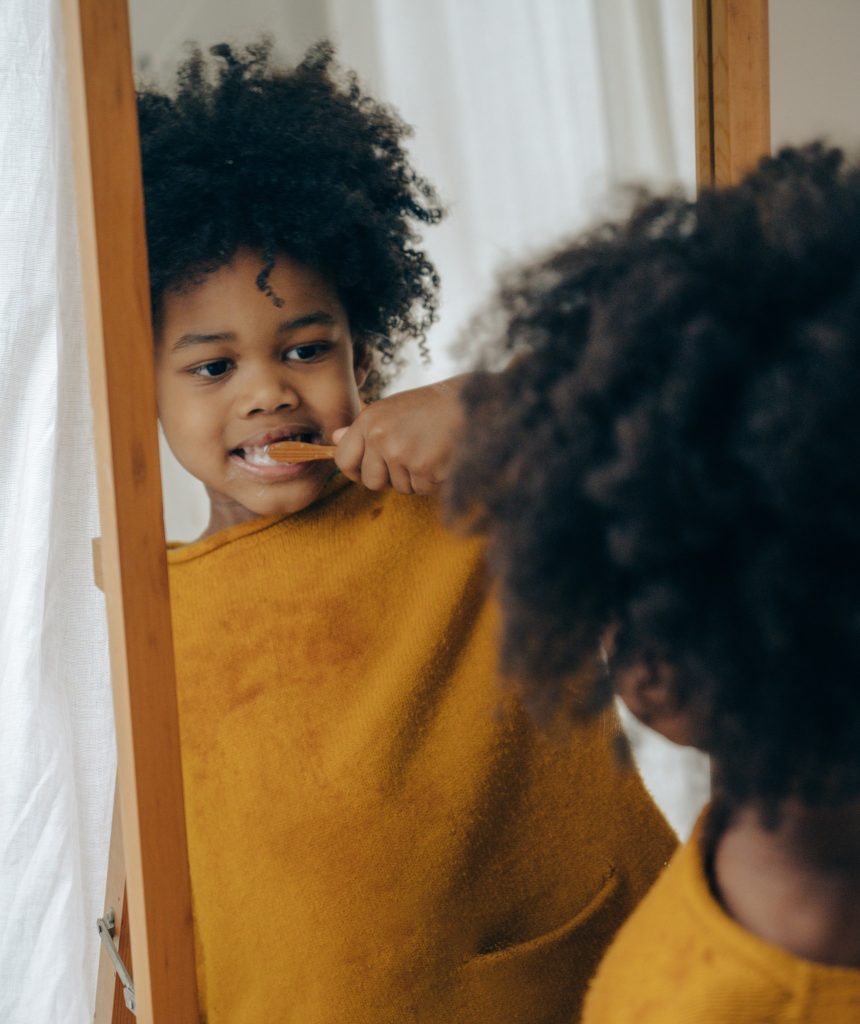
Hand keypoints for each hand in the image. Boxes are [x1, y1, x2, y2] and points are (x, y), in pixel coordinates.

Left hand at [332, 375, 466, 494]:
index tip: (368, 471)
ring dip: (415, 478)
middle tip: (409, 459)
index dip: (355, 471)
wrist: (470, 403)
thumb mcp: (392, 409)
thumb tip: (335, 439)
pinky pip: (421, 489)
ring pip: (400, 487)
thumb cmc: (431, 407)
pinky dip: (433, 481)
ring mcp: (400, 453)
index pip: (343, 459)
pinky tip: (441, 458)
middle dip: (389, 479)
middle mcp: (379, 436)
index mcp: (369, 420)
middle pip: (371, 481)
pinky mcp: (423, 468)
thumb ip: (363, 428)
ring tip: (430, 451)